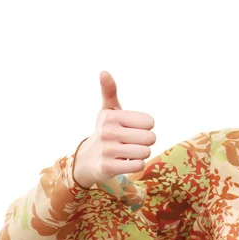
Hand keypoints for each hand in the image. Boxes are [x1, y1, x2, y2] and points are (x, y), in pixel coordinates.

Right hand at [73, 71, 156, 187]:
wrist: (88, 160)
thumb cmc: (106, 131)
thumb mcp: (108, 110)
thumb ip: (109, 91)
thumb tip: (103, 71)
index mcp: (111, 116)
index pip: (150, 122)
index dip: (145, 127)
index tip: (131, 129)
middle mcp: (108, 132)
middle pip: (150, 138)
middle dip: (145, 142)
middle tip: (130, 142)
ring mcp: (107, 150)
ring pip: (146, 152)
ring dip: (141, 154)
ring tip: (127, 152)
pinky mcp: (108, 168)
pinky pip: (139, 165)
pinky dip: (136, 165)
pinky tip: (124, 162)